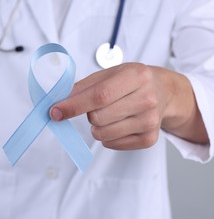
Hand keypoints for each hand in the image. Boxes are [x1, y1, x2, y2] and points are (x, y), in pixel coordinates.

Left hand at [50, 63, 207, 149]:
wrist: (163, 92)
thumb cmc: (131, 81)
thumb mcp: (109, 73)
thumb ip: (83, 86)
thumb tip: (58, 102)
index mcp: (136, 76)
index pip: (99, 95)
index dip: (74, 106)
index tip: (55, 112)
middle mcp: (147, 98)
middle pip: (98, 117)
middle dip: (89, 114)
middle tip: (98, 106)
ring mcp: (151, 121)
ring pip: (103, 134)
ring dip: (97, 126)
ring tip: (110, 114)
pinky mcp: (149, 139)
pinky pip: (111, 145)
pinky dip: (107, 137)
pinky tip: (119, 123)